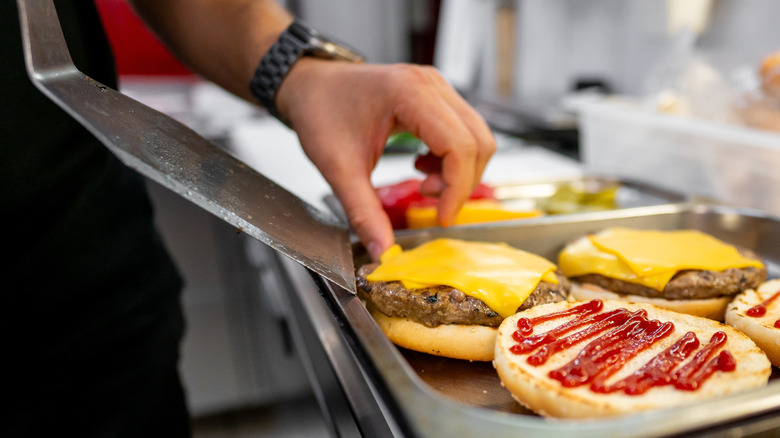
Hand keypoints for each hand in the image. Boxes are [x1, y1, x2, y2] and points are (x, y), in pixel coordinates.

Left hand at [276, 59, 495, 259]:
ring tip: (423, 184)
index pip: (459, 146)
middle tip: (428, 202)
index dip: (456, 188)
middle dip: (460, 183)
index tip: (440, 217)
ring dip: (458, 172)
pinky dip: (453, 160)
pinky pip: (465, 132)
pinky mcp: (437, 97)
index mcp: (409, 93)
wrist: (310, 86)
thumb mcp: (339, 169)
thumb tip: (384, 252)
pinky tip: (422, 167)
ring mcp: (437, 88)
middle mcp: (431, 85)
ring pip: (477, 137)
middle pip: (478, 142)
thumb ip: (364, 213)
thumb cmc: (320, 113)